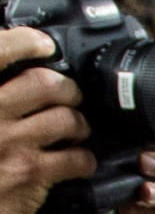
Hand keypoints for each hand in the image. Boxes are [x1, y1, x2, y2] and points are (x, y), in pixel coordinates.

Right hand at [0, 27, 94, 213]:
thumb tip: (14, 69)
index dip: (26, 41)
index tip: (44, 44)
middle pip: (45, 83)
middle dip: (67, 89)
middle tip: (69, 97)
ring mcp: (11, 142)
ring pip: (67, 118)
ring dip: (79, 124)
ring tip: (75, 131)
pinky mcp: (32, 172)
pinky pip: (77, 157)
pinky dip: (85, 159)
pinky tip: (78, 162)